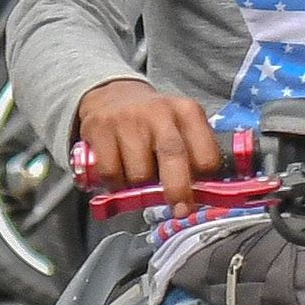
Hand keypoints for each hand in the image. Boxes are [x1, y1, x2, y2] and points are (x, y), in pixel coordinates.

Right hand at [77, 77, 222, 211]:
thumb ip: (194, 155)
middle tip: (180, 209)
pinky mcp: (99, 129)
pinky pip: (111, 173)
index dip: (203, 179)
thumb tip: (202, 194)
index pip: (205, 154)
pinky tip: (120, 173)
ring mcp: (128, 119)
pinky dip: (115, 183)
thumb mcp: (182, 128)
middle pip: (173, 156)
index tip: (199, 191)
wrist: (112, 95)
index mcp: (187, 112)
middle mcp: (159, 112)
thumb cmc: (154, 123)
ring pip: (140, 173)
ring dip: (140, 187)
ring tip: (139, 176)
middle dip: (178, 189)